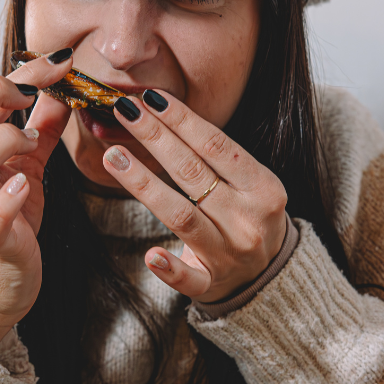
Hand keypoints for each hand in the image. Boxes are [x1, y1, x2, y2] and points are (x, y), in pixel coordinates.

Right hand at [0, 52, 72, 346]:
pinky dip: (7, 199)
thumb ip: (38, 131)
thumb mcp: (23, 169)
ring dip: (3, 142)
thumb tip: (60, 92)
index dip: (21, 74)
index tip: (60, 62)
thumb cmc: (3, 225)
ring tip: (30, 145)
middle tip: (32, 98)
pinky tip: (24, 188)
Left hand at [102, 91, 288, 302]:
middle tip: (124, 110)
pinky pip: (189, 279)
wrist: (270, 276)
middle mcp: (249, 220)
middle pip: (193, 173)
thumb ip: (215, 157)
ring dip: (145, 184)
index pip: (217, 146)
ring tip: (113, 155)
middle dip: (156, 138)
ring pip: (182, 216)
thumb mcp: (250, 184)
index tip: (150, 97)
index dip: (182, 120)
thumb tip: (162, 111)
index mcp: (263, 189)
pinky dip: (170, 268)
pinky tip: (150, 255)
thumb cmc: (249, 218)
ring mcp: (230, 255)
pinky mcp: (212, 285)